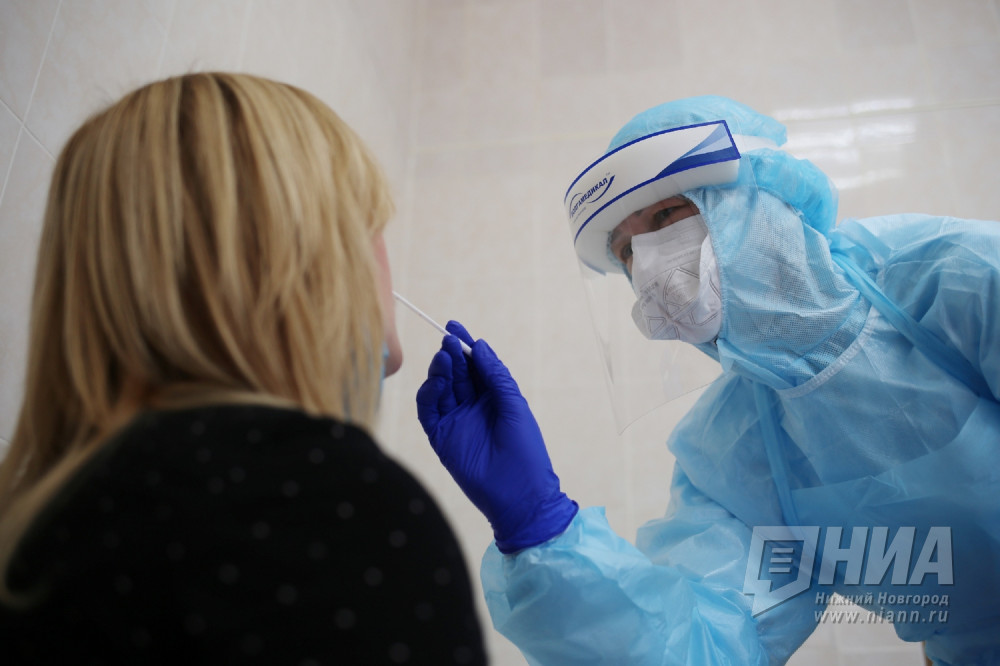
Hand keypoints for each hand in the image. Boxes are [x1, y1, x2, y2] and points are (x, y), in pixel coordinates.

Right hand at [416, 321, 577, 552]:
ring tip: (444, 356)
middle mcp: (473, 406)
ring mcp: (456, 421)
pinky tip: (437, 382)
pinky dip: (430, 394)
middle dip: (452, 354)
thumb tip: (480, 347)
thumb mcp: (515, 407)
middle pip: (456, 373)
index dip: (465, 345)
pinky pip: (429, 411)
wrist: (519, 495)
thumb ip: (496, 377)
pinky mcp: (441, 438)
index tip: (454, 326)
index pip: (475, 365)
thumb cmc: (525, 452)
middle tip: (448, 340)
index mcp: (494, 398)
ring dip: (441, 370)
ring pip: (441, 388)